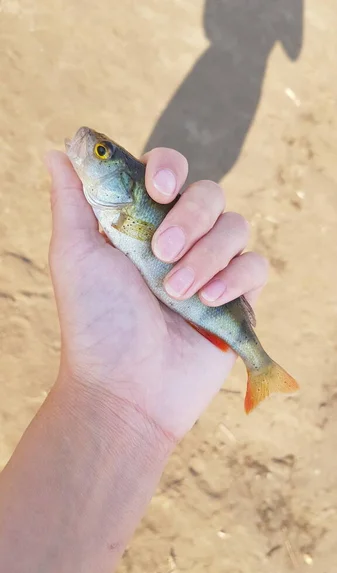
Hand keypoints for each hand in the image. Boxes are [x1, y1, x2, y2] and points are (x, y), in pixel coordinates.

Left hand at [47, 148, 267, 441]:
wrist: (125, 387)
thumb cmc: (95, 321)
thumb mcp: (75, 255)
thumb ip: (73, 200)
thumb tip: (58, 151)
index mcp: (142, 223)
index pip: (168, 170)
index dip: (169, 168)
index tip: (159, 188)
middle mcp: (179, 239)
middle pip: (209, 193)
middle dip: (189, 219)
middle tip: (160, 254)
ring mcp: (210, 267)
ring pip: (235, 226)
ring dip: (207, 256)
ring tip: (175, 293)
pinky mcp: (237, 298)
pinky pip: (256, 265)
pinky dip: (235, 278)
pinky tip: (208, 301)